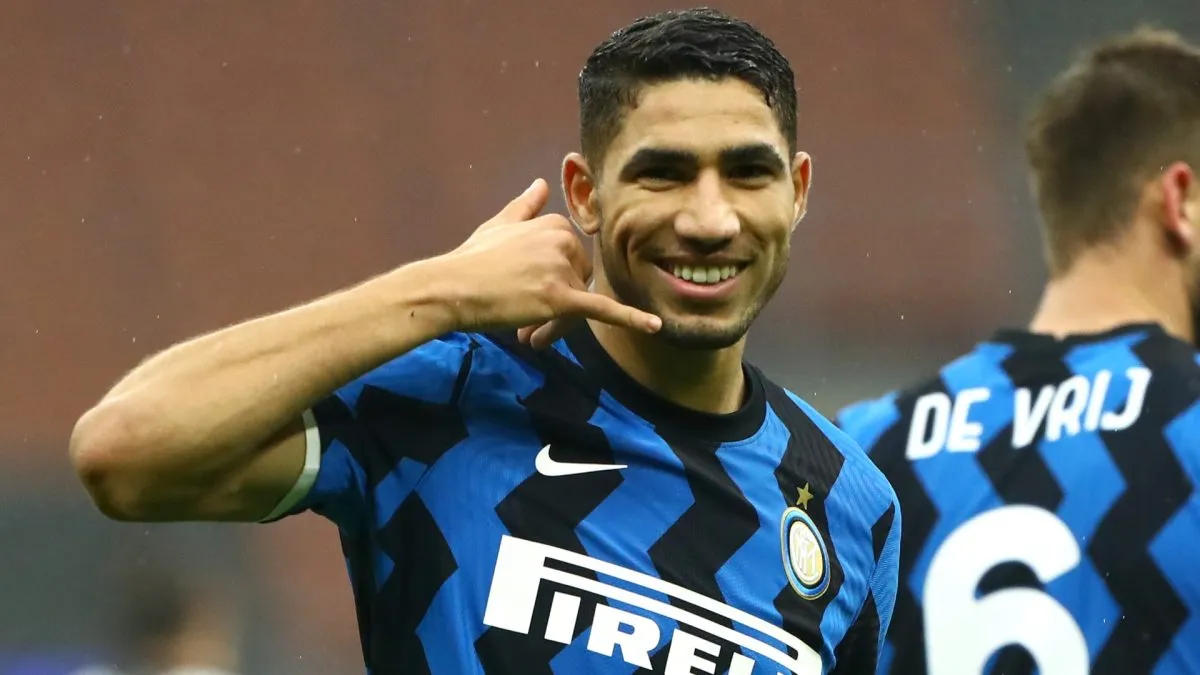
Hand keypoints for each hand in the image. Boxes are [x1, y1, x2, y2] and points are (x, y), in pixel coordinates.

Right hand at [440, 179, 660, 340]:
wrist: (452, 287)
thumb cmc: (471, 260)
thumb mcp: (499, 224)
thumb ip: (525, 206)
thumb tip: (542, 183)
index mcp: (555, 224)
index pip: (574, 260)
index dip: (555, 280)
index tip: (527, 291)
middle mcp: (564, 241)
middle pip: (580, 282)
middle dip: (559, 303)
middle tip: (525, 317)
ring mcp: (563, 270)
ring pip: (579, 304)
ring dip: (557, 322)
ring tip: (526, 331)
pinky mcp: (561, 298)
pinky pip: (603, 310)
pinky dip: (631, 318)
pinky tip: (655, 326)